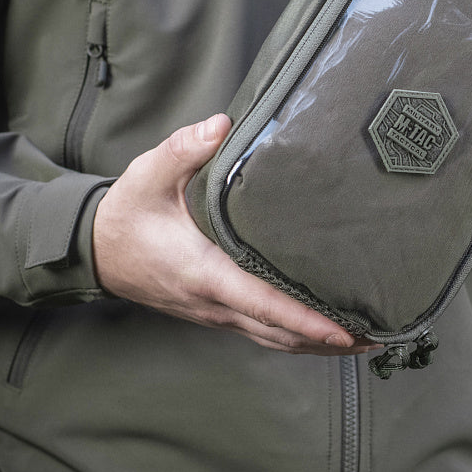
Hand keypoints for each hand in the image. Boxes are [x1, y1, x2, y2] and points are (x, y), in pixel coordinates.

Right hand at [92, 114, 374, 355]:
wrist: (94, 250)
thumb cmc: (127, 213)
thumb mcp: (148, 174)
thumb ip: (185, 149)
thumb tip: (222, 126)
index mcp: (204, 272)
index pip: (263, 304)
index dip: (305, 321)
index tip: (343, 331)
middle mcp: (215, 303)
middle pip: (279, 333)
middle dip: (329, 340)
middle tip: (377, 336)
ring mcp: (216, 314)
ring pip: (273, 339)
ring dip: (317, 345)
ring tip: (363, 340)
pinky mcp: (217, 313)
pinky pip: (262, 332)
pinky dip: (296, 337)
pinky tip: (323, 332)